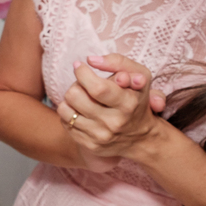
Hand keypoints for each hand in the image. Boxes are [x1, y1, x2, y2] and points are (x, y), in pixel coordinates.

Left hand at [58, 53, 162, 169]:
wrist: (141, 138)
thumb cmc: (136, 100)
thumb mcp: (140, 77)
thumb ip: (119, 62)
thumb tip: (91, 60)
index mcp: (128, 104)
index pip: (97, 87)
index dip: (82, 73)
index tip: (79, 66)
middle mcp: (114, 122)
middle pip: (75, 95)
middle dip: (76, 84)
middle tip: (84, 84)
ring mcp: (100, 136)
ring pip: (65, 109)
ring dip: (70, 99)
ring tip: (83, 98)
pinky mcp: (89, 145)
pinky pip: (64, 122)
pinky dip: (69, 113)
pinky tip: (82, 112)